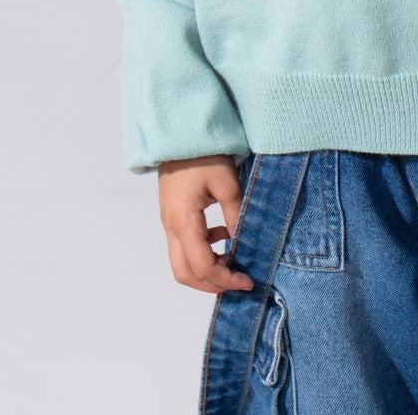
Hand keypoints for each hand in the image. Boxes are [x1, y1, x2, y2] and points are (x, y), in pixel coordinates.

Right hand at [157, 155, 255, 293]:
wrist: (179, 132)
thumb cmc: (204, 154)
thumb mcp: (226, 183)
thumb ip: (236, 216)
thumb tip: (244, 244)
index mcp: (183, 220)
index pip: (202, 267)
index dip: (226, 279)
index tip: (248, 280)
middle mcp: (171, 226)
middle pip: (185, 274)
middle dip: (212, 284)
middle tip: (238, 281)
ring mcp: (169, 222)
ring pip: (183, 262)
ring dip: (208, 268)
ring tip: (234, 260)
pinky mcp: (173, 215)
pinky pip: (185, 245)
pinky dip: (204, 250)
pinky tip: (224, 234)